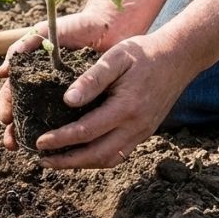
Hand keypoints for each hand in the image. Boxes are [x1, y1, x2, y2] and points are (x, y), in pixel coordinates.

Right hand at [0, 10, 121, 150]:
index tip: (6, 119)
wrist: (110, 25)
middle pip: (25, 113)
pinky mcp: (87, 102)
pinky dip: (66, 137)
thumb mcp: (45, 32)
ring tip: (34, 152)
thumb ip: (23, 45)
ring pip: (46, 122)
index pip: (12, 93)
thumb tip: (2, 73)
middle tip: (12, 144)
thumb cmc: (75, 26)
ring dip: (36, 138)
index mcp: (32, 73)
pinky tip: (63, 148)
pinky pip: (72, 122)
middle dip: (16, 131)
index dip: (7, 106)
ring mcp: (64, 96)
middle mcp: (45, 87)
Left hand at [33, 32, 195, 167]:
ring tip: (56, 162)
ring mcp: (143, 131)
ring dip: (81, 164)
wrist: (179, 57)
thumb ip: (92, 79)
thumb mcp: (115, 58)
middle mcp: (136, 125)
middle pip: (97, 154)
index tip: (39, 142)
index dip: (61, 139)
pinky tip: (80, 155)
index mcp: (126, 107)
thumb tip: (68, 100)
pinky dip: (97, 158)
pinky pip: (120, 153)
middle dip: (67, 161)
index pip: (87, 131)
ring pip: (109, 158)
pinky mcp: (145, 132)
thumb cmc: (143, 53)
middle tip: (41, 160)